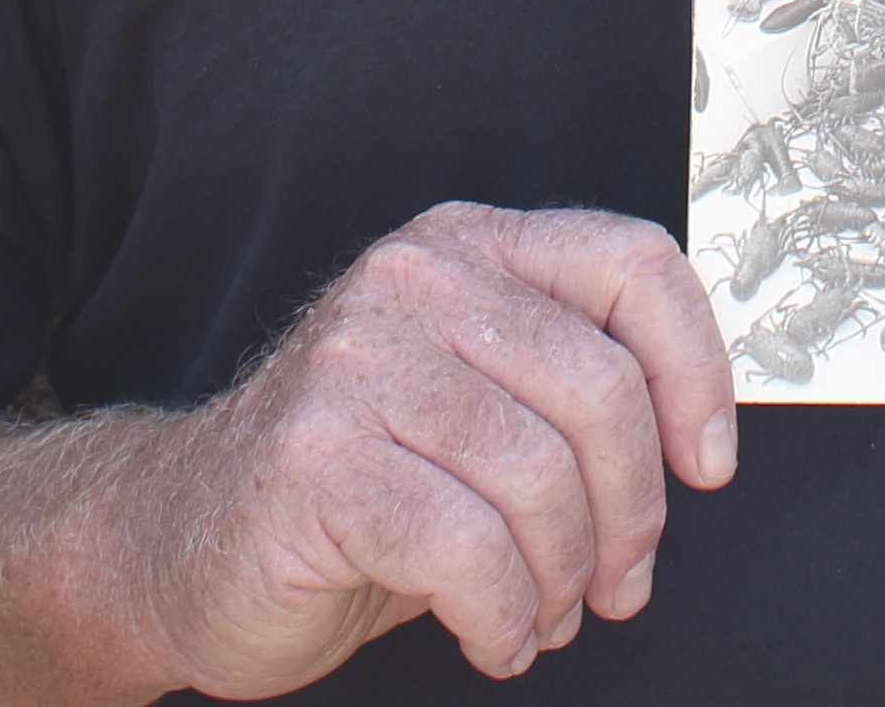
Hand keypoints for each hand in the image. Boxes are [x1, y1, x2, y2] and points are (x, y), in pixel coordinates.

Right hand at [113, 204, 736, 689]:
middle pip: (602, 388)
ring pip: (539, 476)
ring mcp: (357, 365)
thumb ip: (562, 389)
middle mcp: (415, 283)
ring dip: (562, 575)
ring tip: (542, 611)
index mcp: (467, 249)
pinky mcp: (318, 461)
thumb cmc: (349, 483)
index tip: (707, 460)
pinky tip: (494, 635)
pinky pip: (467, 549)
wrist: (177, 541)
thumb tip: (695, 449)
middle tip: (619, 580)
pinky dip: (503, 615)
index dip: (697, 367)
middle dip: (633, 512)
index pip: (632, 265)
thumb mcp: (472, 403)